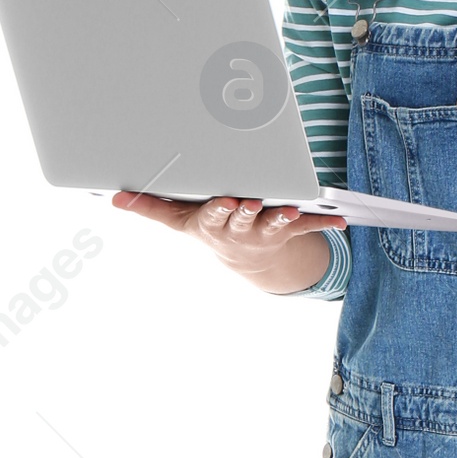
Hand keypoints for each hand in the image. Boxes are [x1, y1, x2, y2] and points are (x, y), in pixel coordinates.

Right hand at [112, 191, 345, 290]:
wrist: (247, 260)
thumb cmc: (210, 229)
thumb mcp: (180, 221)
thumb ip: (150, 207)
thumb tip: (115, 197)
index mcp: (214, 223)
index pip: (215, 215)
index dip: (220, 210)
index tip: (225, 201)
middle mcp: (240, 229)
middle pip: (244, 219)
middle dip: (247, 212)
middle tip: (252, 203)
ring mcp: (265, 231)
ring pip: (275, 224)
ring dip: (283, 217)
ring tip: (291, 210)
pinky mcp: (288, 229)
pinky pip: (308, 226)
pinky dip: (324, 223)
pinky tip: (341, 220)